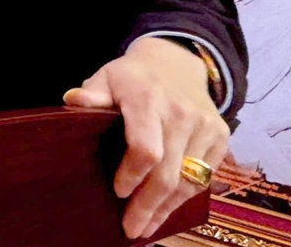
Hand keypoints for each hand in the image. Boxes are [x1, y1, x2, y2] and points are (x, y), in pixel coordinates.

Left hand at [63, 37, 229, 239]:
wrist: (176, 62)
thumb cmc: (132, 77)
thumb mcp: (107, 78)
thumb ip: (92, 94)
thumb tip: (71, 100)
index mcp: (149, 99)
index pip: (146, 148)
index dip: (132, 174)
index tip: (117, 191)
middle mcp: (181, 113)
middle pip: (168, 172)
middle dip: (148, 205)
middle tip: (131, 229)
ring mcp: (205, 126)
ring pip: (189, 180)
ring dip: (167, 208)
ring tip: (147, 227)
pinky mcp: (220, 136)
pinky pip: (204, 176)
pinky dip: (185, 196)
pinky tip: (167, 209)